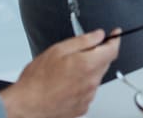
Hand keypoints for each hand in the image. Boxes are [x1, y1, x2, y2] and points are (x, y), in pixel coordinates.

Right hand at [0, 29, 118, 117]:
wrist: (27, 105)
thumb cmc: (37, 80)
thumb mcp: (58, 50)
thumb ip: (83, 41)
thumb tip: (99, 35)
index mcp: (88, 64)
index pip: (112, 50)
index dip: (115, 40)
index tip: (115, 34)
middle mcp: (92, 82)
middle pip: (104, 63)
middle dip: (97, 55)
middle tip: (78, 54)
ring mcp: (88, 96)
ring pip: (96, 77)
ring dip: (88, 71)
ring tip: (66, 72)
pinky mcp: (83, 106)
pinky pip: (88, 91)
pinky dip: (82, 85)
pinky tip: (66, 84)